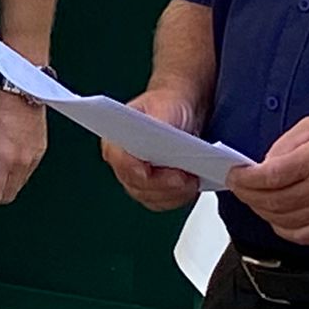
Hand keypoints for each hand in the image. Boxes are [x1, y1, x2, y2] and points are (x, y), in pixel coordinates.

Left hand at [0, 90, 46, 219]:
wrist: (24, 82)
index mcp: (5, 157)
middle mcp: (23, 161)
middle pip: (6, 196)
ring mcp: (34, 156)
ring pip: (16, 186)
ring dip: (1, 188)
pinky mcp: (39, 150)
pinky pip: (25, 173)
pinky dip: (12, 176)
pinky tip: (0, 165)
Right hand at [102, 91, 202, 210]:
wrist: (181, 113)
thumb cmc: (168, 106)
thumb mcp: (162, 106)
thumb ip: (157, 122)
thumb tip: (160, 139)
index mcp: (116, 140)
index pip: (118, 159)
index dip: (132, 168)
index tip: (147, 171)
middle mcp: (123, 163)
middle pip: (136, 184)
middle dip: (162, 184)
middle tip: (183, 177)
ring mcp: (137, 180)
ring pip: (151, 197)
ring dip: (173, 192)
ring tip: (192, 180)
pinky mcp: (153, 190)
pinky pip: (163, 202)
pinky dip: (179, 196)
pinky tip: (191, 184)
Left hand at [226, 112, 308, 244]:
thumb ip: (286, 144)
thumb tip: (263, 164)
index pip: (268, 178)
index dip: (244, 179)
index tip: (234, 174)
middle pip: (271, 202)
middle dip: (247, 195)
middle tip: (239, 186)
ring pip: (283, 221)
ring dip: (262, 212)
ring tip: (255, 199)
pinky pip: (303, 236)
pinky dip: (283, 229)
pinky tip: (277, 218)